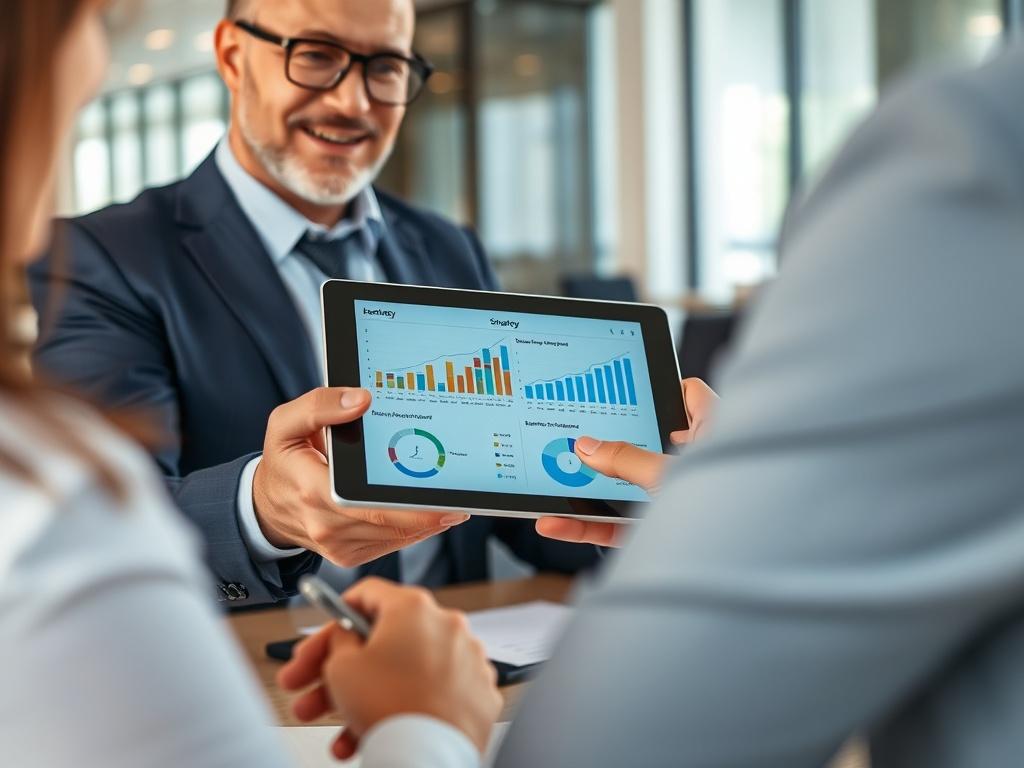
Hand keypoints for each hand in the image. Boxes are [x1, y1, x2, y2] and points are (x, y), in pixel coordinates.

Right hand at [253, 387, 468, 565]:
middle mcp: (326, 525)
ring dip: (427, 523)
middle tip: (462, 500)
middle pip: (392, 525)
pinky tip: (428, 513)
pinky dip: (412, 530)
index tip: (446, 497)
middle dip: (431, 515)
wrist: (266, 504)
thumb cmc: (283, 460)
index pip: (373, 506)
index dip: (414, 507)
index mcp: (313, 492)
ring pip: (396, 538)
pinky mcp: (348, 554)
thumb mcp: (286, 423)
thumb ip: (319, 405)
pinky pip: (390, 545)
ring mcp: (338, 546)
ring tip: (452, 503)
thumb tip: (360, 399)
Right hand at [277, 579, 502, 759]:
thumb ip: (339, 641)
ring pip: (402, 672)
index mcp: (414, 608)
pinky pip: (428, 694)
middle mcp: (446, 625)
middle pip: (382, 641)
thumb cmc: (391, 708)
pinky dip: (399, 708)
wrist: (430, 756)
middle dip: (338, 669)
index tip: (321, 638)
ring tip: (330, 724)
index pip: (368, 594)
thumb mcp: (341, 667)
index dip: (335, 616)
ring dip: (361, 697)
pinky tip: (364, 734)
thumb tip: (347, 638)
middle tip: (308, 688)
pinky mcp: (476, 692)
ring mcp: (465, 659)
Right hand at [535, 378, 718, 547]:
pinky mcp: (662, 534)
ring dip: (591, 490)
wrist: (743, 564)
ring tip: (556, 482)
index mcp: (715, 433)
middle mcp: (699, 465)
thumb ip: (625, 458)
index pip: (689, 396)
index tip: (627, 390)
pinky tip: (557, 523)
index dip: (661, 390)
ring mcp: (679, 501)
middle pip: (649, 444)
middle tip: (578, 436)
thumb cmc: (727, 509)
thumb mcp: (667, 473)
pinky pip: (620, 526)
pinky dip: (590, 526)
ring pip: (629, 489)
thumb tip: (587, 446)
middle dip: (613, 444)